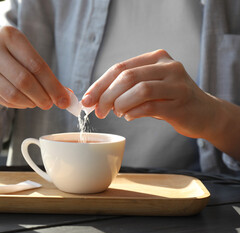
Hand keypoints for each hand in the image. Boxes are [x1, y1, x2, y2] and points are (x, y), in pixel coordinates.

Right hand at [0, 26, 69, 109]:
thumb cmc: (10, 58)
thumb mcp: (25, 55)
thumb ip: (45, 73)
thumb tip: (66, 96)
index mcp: (9, 35)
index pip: (37, 65)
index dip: (53, 85)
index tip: (64, 100)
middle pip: (24, 80)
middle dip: (42, 96)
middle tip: (50, 105)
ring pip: (13, 93)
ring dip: (30, 103)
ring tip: (37, 103)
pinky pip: (4, 100)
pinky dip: (19, 105)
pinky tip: (25, 102)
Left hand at [82, 49, 215, 138]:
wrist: (203, 112)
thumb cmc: (168, 99)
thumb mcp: (148, 86)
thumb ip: (125, 88)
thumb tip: (93, 99)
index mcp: (156, 57)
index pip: (120, 67)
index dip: (99, 84)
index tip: (87, 100)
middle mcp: (168, 66)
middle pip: (127, 77)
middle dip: (107, 96)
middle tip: (99, 112)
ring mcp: (177, 84)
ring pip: (139, 90)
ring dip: (121, 104)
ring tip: (117, 113)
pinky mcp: (181, 103)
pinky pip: (150, 107)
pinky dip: (134, 113)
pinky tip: (129, 116)